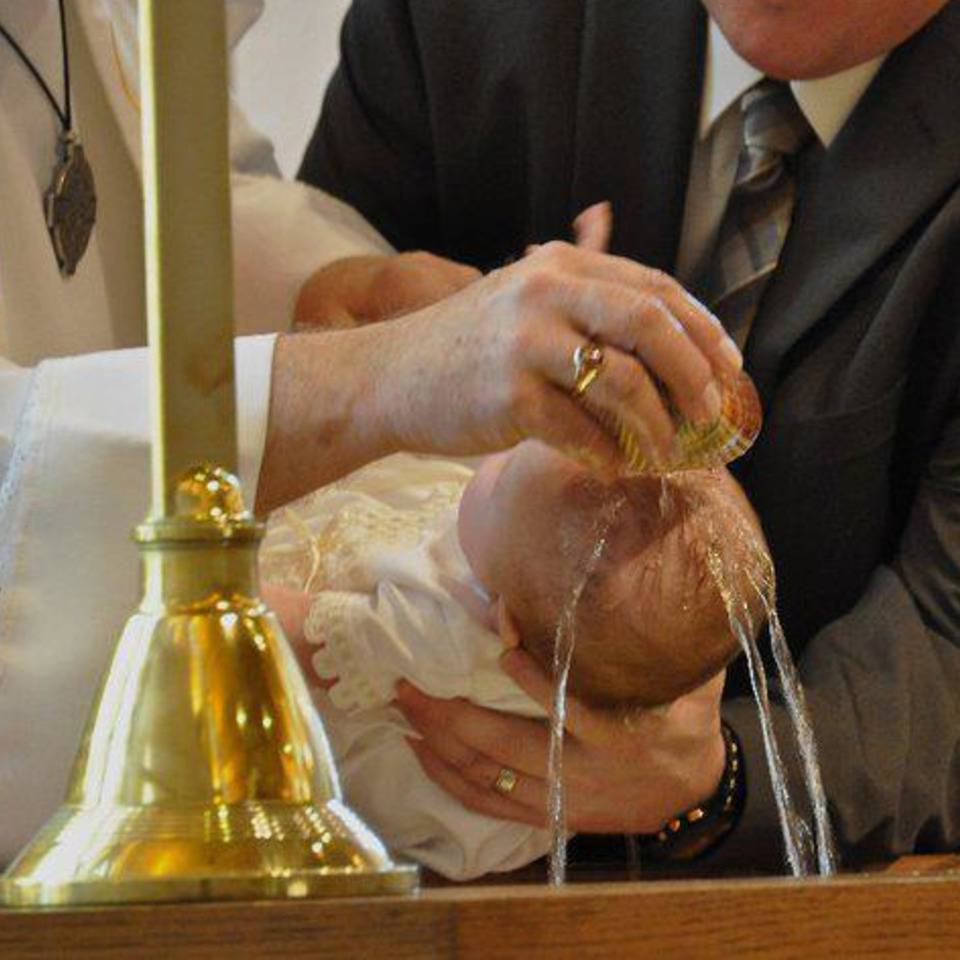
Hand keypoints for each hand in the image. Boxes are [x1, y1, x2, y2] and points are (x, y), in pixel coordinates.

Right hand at [257, 206, 743, 510]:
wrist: (388, 378)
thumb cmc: (466, 349)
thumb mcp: (523, 299)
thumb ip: (585, 297)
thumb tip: (668, 328)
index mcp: (560, 265)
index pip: (655, 289)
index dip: (704, 330)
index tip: (731, 370)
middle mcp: (546, 292)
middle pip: (649, 324)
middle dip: (695, 374)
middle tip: (713, 416)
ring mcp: (525, 343)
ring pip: (623, 382)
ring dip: (659, 427)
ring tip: (670, 456)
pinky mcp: (508, 397)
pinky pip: (582, 431)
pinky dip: (610, 455)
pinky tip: (617, 467)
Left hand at [395, 648, 725, 833]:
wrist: (694, 790)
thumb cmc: (680, 715)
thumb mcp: (677, 675)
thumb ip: (640, 642)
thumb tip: (600, 588)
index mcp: (619, 731)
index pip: (569, 702)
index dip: (530, 676)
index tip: (499, 645)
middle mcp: (585, 769)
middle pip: (505, 745)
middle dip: (450, 714)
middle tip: (409, 683)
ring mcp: (564, 799)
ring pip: (489, 777)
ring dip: (440, 744)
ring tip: (405, 711)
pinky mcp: (552, 817)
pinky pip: (491, 805)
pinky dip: (451, 780)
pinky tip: (421, 753)